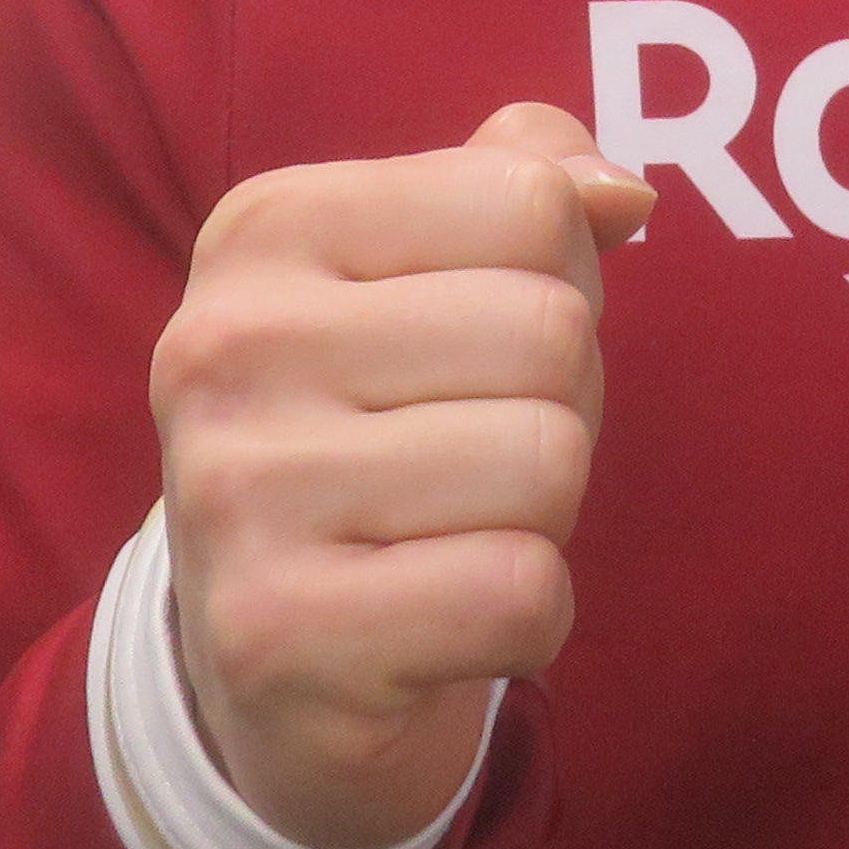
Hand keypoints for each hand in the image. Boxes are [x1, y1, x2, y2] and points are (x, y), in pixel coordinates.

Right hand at [146, 101, 655, 848]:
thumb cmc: (385, 431)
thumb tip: (624, 195)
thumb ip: (526, 188)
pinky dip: (525, 619)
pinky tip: (442, 620)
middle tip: (467, 460)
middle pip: (548, 330)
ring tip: (448, 535)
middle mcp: (224, 346)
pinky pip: (520, 592)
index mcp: (264, 229)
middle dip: (556, 406)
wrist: (274, 660)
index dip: (554, 284)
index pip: (527, 200)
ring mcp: (236, 493)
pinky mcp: (276, 635)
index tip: (469, 351)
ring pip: (546, 461)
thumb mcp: (433, 278)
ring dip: (539, 517)